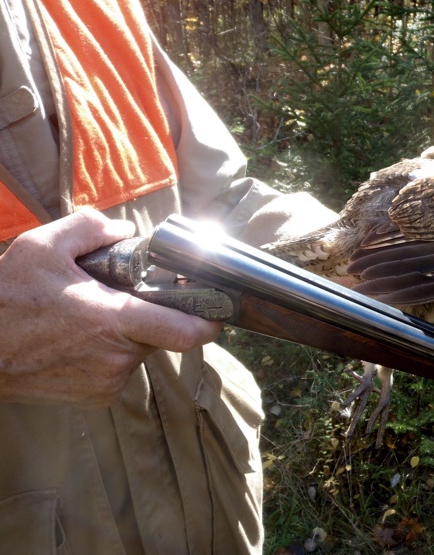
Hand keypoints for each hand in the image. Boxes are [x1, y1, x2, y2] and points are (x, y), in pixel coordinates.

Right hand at [0, 209, 221, 406]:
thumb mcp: (43, 247)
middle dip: (151, 314)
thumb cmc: (5, 300)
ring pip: (139, 351)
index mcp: (114, 322)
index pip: (185, 332)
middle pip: (161, 334)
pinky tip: (78, 340)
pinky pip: (120, 370)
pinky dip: (110, 353)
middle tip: (119, 297)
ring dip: (127, 334)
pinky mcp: (95, 399)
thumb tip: (127, 231)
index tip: (218, 310)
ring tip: (87, 318)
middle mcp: (118, 359)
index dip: (210, 322)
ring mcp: (107, 384)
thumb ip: (92, 229)